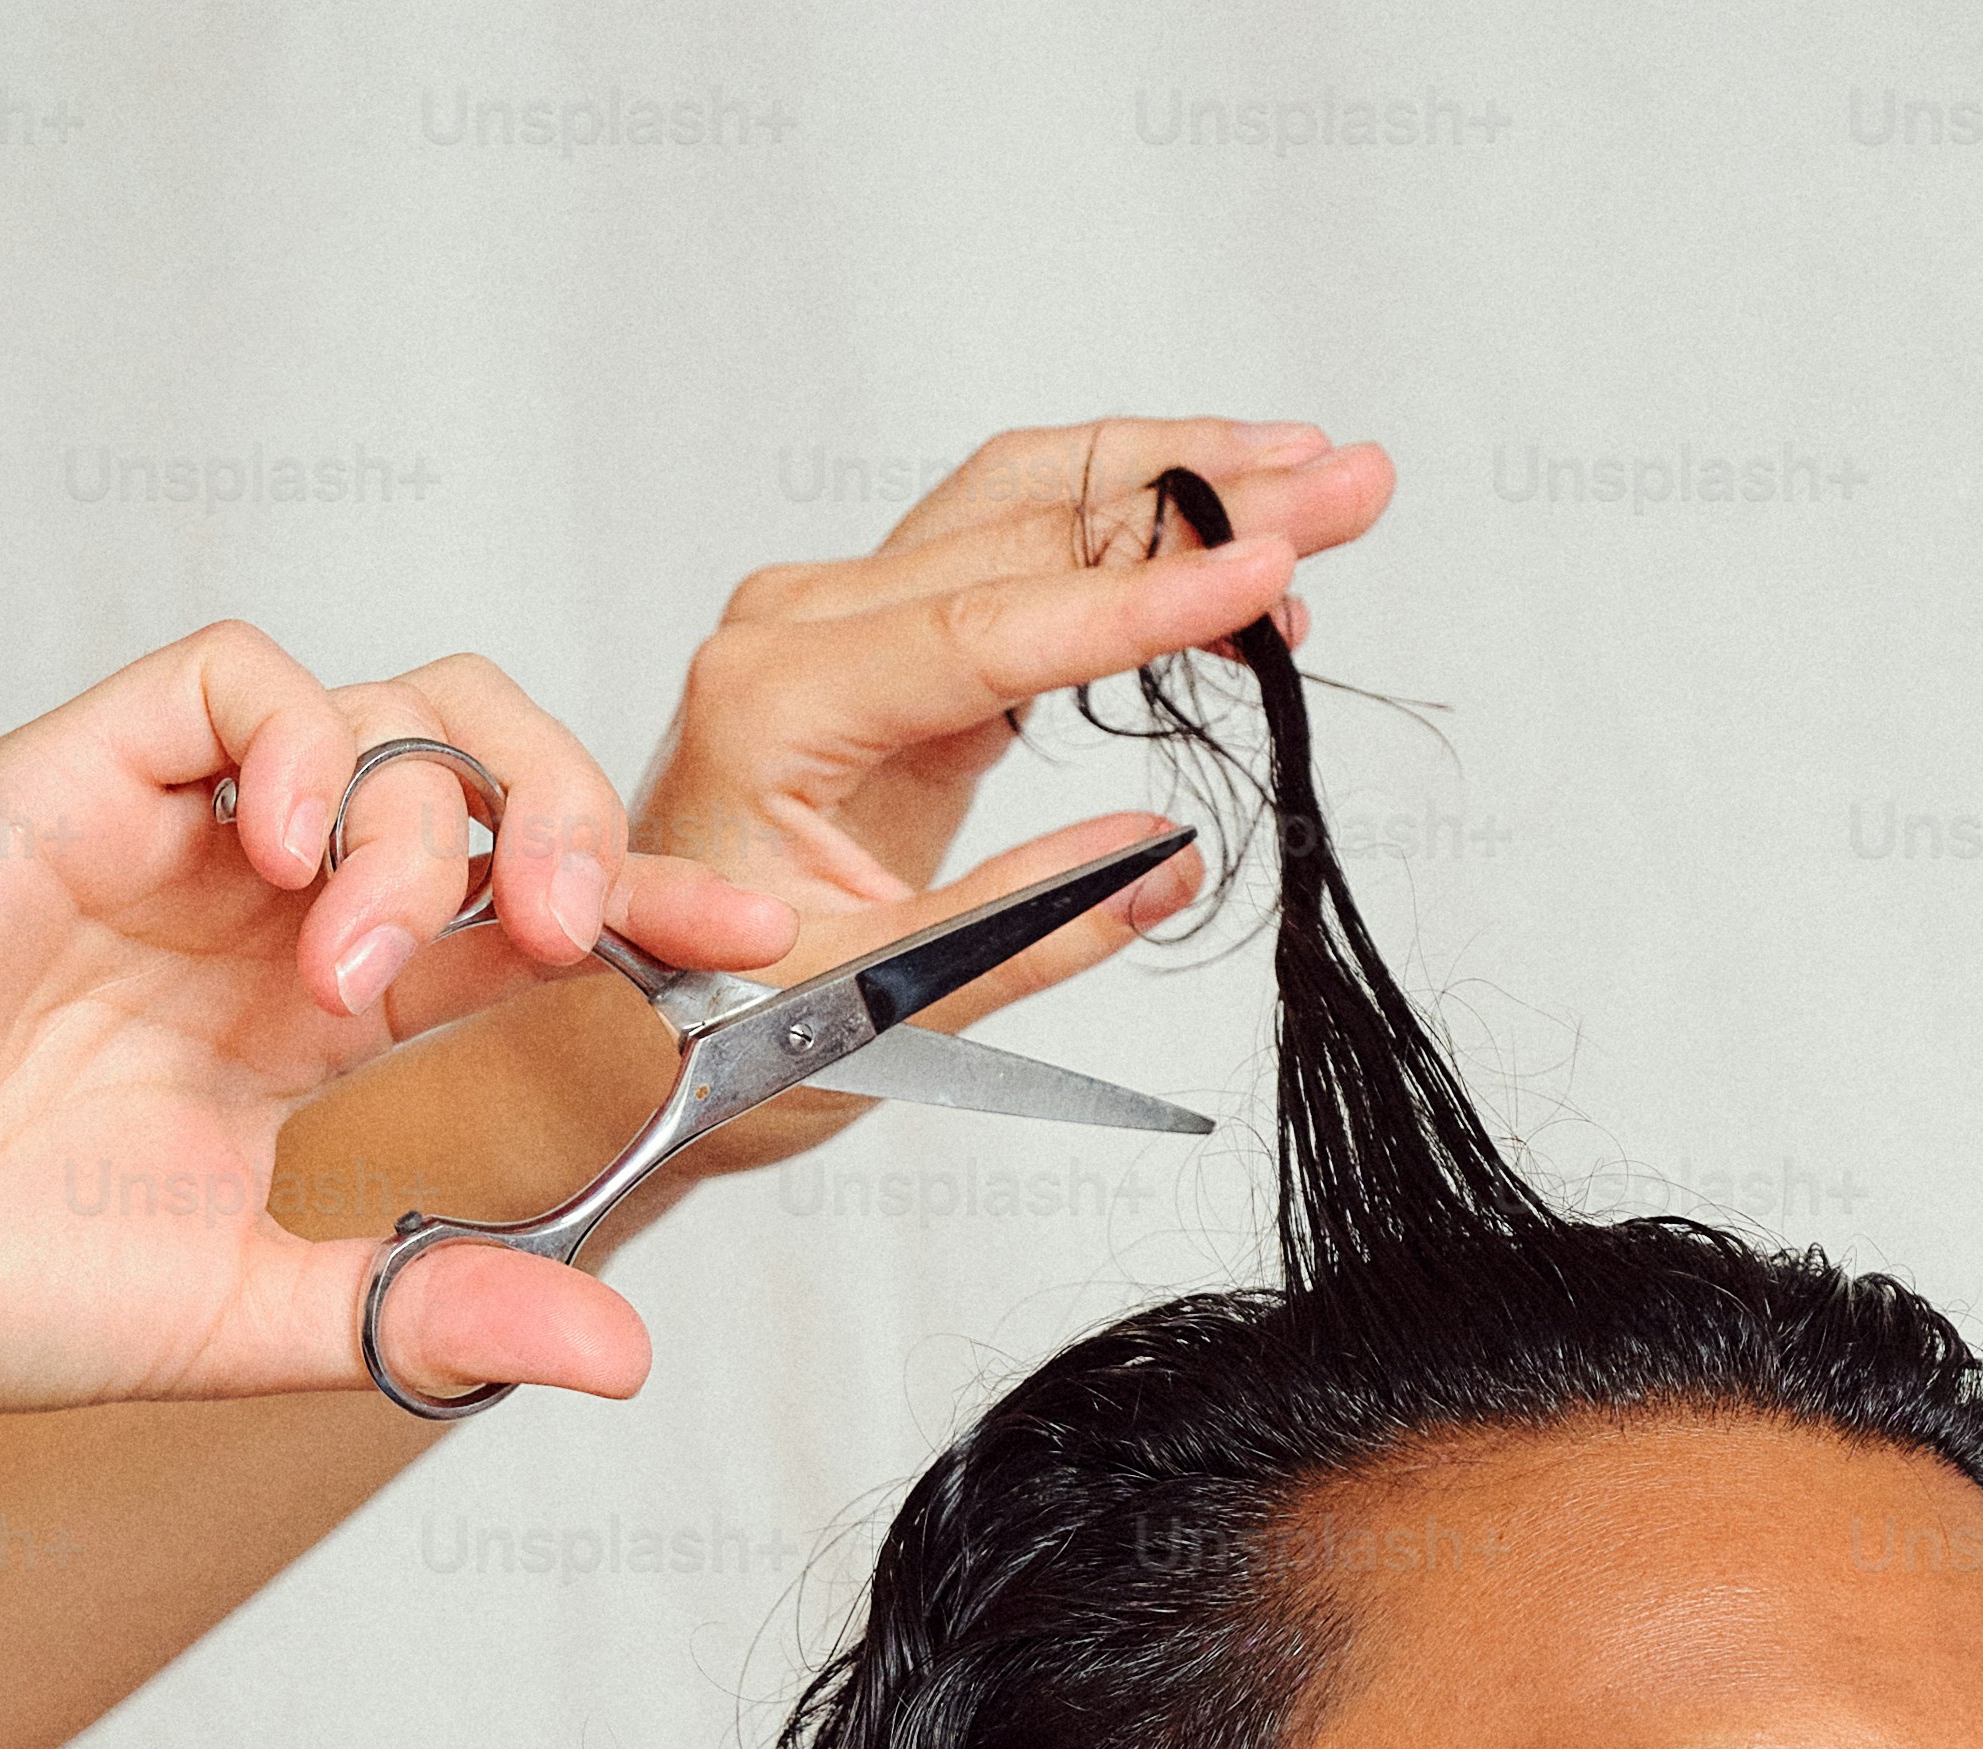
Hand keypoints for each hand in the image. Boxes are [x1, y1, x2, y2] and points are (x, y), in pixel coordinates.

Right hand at [0, 629, 800, 1426]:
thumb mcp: (265, 1321)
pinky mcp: (91, 772)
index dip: (654, 920)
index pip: (535, 933)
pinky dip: (312, 747)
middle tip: (578, 934)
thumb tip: (625, 1347)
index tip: (753, 952)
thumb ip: (438, 1315)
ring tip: (382, 959)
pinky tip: (298, 865)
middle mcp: (280, 911)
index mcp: (330, 1027)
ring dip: (440, 820)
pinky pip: (244, 678)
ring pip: (398, 714)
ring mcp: (192, 836)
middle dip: (580, 830)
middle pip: (496, 780)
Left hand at [551, 416, 1396, 1173]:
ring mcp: (841, 621)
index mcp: (780, 702)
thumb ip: (1027, 930)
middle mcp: (802, 626)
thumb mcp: (877, 1005)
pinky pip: (1022, 562)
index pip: (995, 628)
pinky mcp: (887, 645)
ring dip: (1182, 488)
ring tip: (1322, 483)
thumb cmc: (718, 1029)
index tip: (1273, 573)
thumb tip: (1169, 864)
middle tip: (1354, 483)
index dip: (1145, 603)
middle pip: (1032, 522)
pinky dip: (1134, 555)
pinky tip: (1236, 572)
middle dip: (1206, 499)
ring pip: (1031, 507)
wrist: (628, 1030)